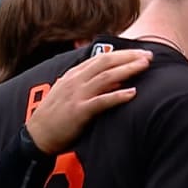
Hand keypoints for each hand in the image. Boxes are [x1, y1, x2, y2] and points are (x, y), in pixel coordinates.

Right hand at [26, 49, 152, 154]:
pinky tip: (133, 93)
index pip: (101, 58)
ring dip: (128, 70)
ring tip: (145, 67)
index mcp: (74, 74)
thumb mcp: (68, 92)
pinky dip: (118, 96)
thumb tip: (114, 81)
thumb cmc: (55, 115)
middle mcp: (76, 81)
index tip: (140, 52)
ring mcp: (77, 95)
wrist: (37, 135)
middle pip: (106, 62)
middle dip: (129, 57)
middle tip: (149, 56)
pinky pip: (101, 101)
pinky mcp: (79, 112)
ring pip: (106, 77)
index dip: (122, 53)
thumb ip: (87, 83)